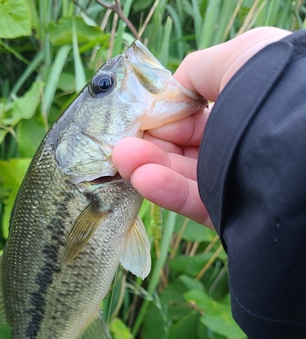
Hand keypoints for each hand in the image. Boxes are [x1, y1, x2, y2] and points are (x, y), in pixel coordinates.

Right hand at [112, 27, 290, 228]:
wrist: (302, 140)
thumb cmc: (273, 88)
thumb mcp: (240, 56)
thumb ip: (197, 72)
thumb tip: (170, 91)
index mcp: (240, 109)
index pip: (190, 117)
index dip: (162, 116)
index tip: (137, 118)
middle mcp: (235, 145)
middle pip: (180, 148)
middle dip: (148, 143)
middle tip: (121, 142)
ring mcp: (230, 181)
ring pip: (180, 175)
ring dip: (147, 165)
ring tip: (122, 157)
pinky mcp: (226, 212)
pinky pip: (191, 200)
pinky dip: (164, 189)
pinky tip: (140, 176)